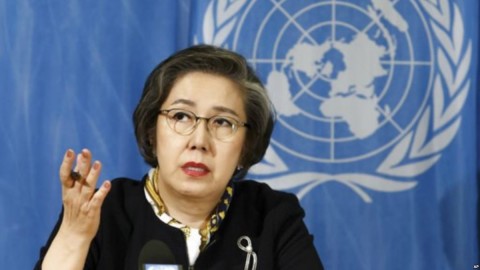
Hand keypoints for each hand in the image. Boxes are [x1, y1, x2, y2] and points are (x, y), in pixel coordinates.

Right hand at [42, 149, 110, 269]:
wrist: (74, 235)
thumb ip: (75, 178)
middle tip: (85, 152)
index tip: (70, 151)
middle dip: (82, 164)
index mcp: (68, 191)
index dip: (67, 163)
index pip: (65, 175)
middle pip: (78, 177)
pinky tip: (108, 184)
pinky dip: (102, 192)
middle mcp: (74, 195)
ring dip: (93, 175)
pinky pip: (97, 200)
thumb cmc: (74, 212)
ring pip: (88, 186)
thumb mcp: (70, 195)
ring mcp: (83, 203)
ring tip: (98, 163)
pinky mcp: (91, 211)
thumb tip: (79, 160)